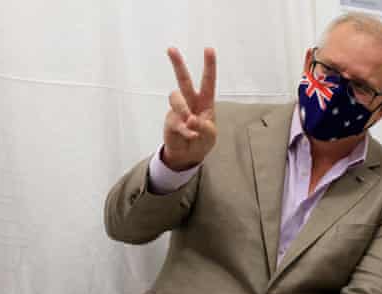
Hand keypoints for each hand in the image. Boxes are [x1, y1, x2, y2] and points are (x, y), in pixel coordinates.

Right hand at [162, 47, 217, 170]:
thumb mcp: (210, 135)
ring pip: (176, 98)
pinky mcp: (171, 121)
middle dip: (177, 64)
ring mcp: (178, 110)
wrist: (188, 156)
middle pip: (183, 80)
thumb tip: (191, 119)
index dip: (209, 66)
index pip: (207, 82)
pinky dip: (185, 130)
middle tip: (171, 49)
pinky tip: (191, 135)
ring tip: (191, 122)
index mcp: (205, 102)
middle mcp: (190, 102)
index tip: (209, 49)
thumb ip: (204, 127)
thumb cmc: (202, 141)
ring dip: (184, 109)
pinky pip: (176, 120)